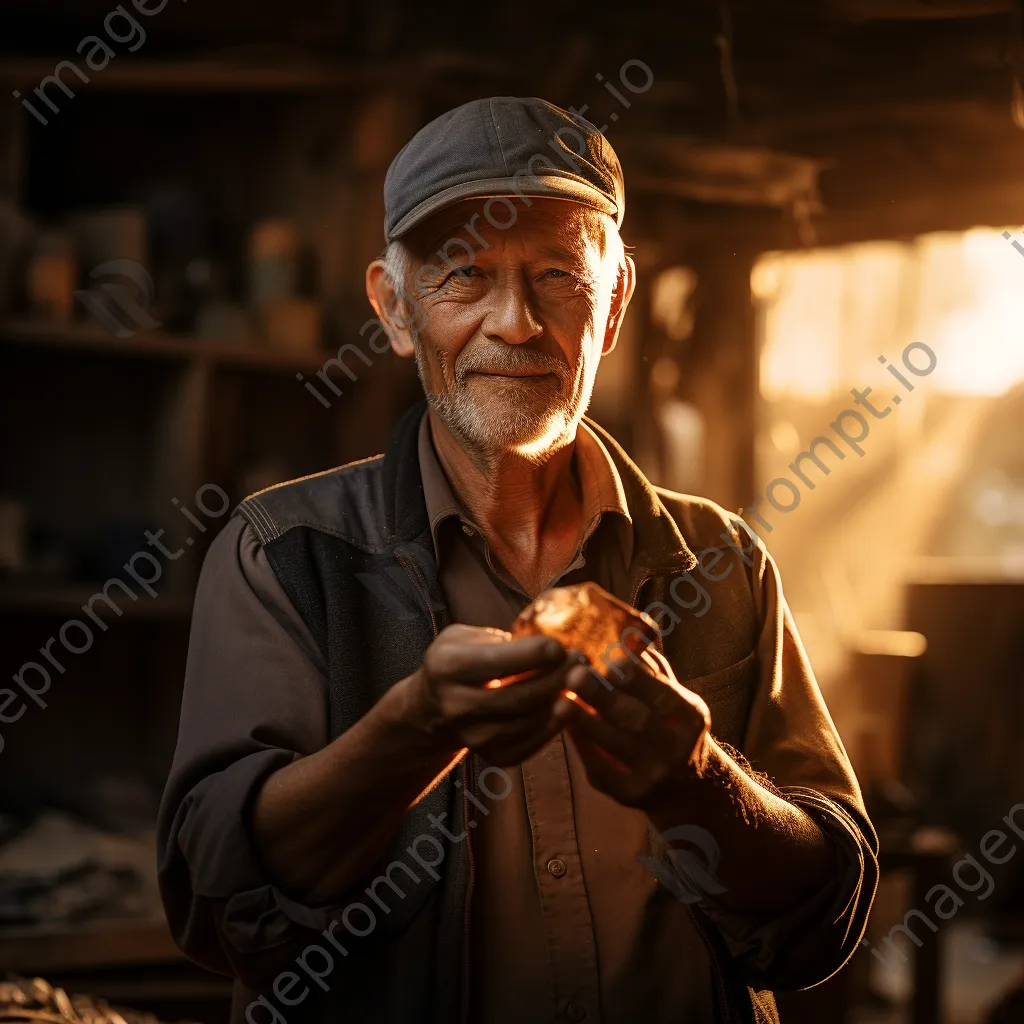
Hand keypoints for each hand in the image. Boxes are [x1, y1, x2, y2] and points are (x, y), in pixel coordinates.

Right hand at [402, 623, 582, 765]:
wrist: (433, 709)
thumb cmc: (458, 661)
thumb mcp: (465, 637)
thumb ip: (500, 637)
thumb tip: (548, 632)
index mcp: (447, 666)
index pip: (497, 662)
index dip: (534, 653)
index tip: (560, 644)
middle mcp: (457, 705)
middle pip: (519, 695)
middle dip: (558, 676)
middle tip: (582, 660)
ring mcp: (474, 736)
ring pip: (530, 719)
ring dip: (562, 699)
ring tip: (581, 678)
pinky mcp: (493, 756)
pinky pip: (533, 742)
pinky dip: (555, 723)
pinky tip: (568, 704)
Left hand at [562, 647, 711, 814]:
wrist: (686, 787)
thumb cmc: (670, 725)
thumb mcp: (674, 698)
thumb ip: (652, 668)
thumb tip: (625, 628)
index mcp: (690, 717)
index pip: (662, 695)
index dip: (636, 678)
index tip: (610, 658)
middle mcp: (676, 749)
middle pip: (636, 720)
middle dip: (604, 697)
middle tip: (574, 674)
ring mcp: (653, 775)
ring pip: (614, 746)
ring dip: (584, 721)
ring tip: (558, 700)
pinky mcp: (629, 794)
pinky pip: (600, 768)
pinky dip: (581, 744)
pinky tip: (561, 725)